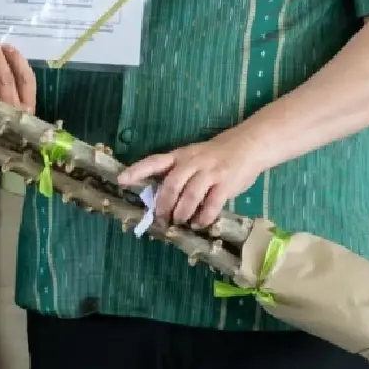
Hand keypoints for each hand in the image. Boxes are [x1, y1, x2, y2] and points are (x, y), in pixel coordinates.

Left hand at [119, 134, 262, 229]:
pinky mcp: (226, 184)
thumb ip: (178, 173)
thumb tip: (159, 199)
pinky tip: (199, 223)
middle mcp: (193, 162)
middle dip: (164, 205)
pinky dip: (203, 218)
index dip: (137, 170)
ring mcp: (210, 172)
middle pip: (172, 184)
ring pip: (190, 196)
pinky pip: (211, 205)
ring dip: (182, 213)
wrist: (248, 145)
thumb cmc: (215, 155)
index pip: (154, 161)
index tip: (121, 180)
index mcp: (181, 155)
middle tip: (161, 219)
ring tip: (180, 222)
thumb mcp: (193, 157)